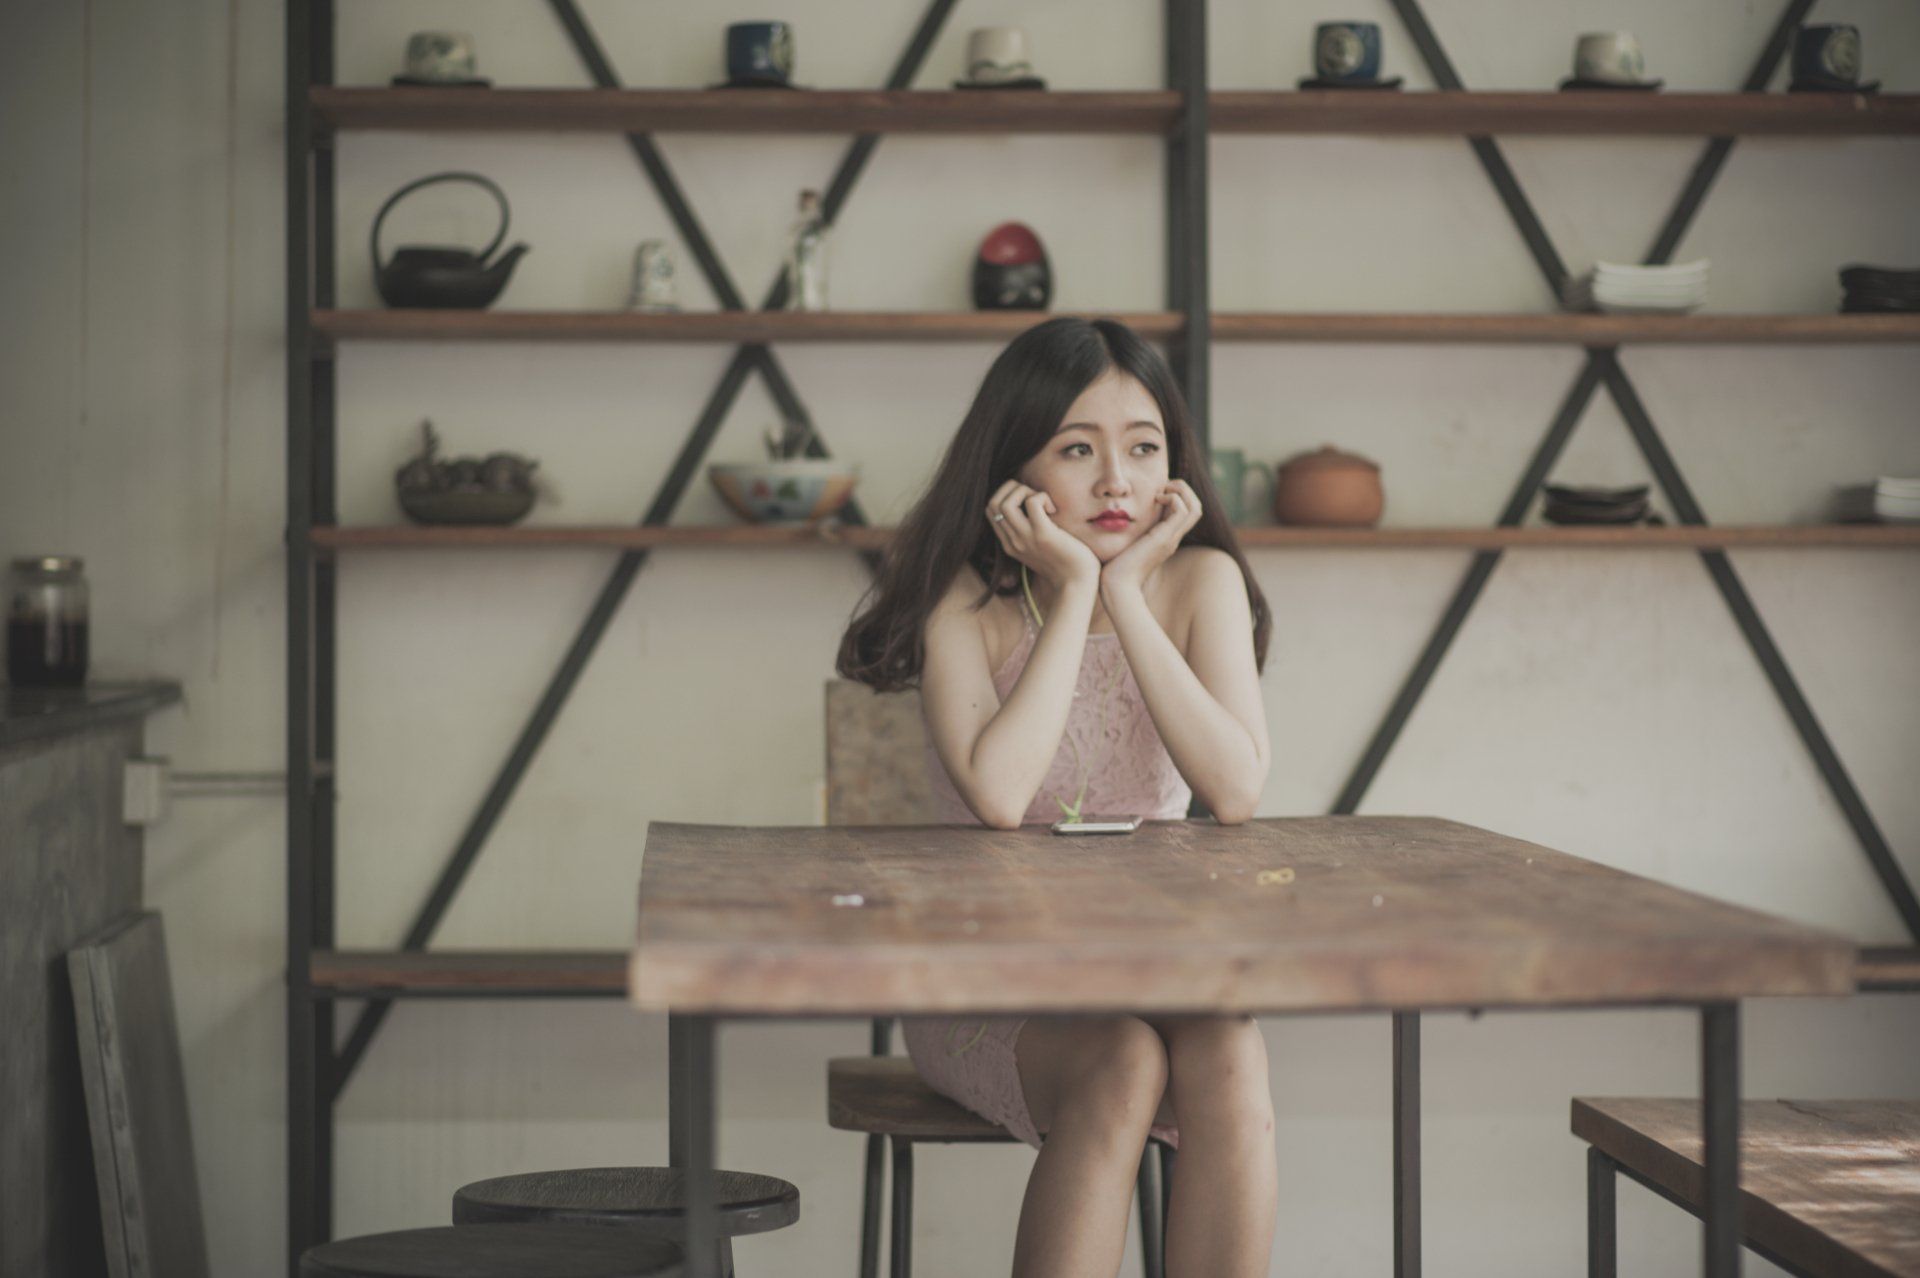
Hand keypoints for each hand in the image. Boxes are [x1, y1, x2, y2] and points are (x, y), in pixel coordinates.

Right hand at [985, 480, 1099, 590]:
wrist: (1076, 584)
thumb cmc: (1064, 564)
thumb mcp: (1039, 548)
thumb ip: (1029, 532)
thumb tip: (1032, 506)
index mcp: (1009, 544)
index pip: (990, 510)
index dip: (1005, 495)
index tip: (1027, 500)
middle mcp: (1012, 541)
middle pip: (992, 503)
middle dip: (1011, 489)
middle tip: (1034, 496)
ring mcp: (1025, 538)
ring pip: (1005, 502)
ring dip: (1024, 491)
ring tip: (1043, 502)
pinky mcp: (1043, 534)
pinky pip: (1032, 502)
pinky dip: (1042, 497)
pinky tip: (1054, 509)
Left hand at [1100, 480, 1201, 597]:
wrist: (1116, 586)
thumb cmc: (1113, 567)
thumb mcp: (1123, 543)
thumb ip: (1128, 530)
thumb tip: (1116, 516)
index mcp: (1165, 538)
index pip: (1185, 512)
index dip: (1177, 495)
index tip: (1156, 490)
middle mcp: (1172, 538)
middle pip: (1196, 507)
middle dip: (1183, 489)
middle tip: (1163, 485)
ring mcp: (1171, 539)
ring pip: (1195, 507)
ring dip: (1180, 490)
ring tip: (1161, 491)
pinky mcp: (1164, 539)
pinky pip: (1182, 510)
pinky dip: (1172, 498)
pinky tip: (1155, 499)